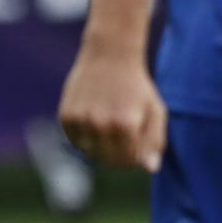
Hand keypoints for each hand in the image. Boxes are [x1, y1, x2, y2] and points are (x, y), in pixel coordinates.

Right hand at [58, 41, 164, 170]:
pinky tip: (94, 119)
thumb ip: (155, 141)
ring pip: (90, 153)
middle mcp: (100, 124)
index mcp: (125, 125)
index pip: (129, 162)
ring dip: (100, 146)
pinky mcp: (66, 116)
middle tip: (122, 138)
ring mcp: (81, 120)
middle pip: (108, 160)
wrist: (109, 55)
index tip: (136, 145)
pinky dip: (84, 137)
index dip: (135, 157)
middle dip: (118, 155)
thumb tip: (149, 168)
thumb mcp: (155, 111)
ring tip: (108, 127)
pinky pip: (75, 141)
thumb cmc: (136, 86)